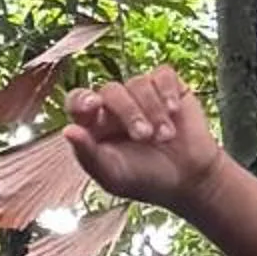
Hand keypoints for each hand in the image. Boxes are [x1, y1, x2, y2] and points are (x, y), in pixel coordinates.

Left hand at [64, 67, 224, 211]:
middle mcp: (114, 105)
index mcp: (94, 124)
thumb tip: (67, 131)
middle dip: (129, 112)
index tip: (94, 105)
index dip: (82, 99)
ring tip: (165, 136)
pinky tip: (173, 110)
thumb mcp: (113, 175)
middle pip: (111, 90)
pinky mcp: (168, 88)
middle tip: (144, 136)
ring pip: (138, 82)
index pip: (77, 101)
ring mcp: (141, 94)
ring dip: (153, 109)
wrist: (189, 181)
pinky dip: (167, 91)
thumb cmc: (145, 179)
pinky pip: (163, 74)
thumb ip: (87, 154)